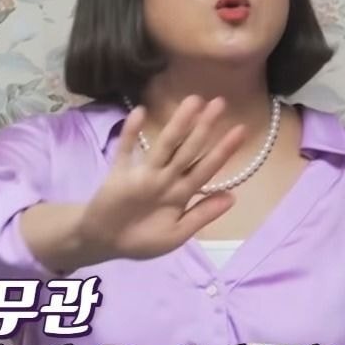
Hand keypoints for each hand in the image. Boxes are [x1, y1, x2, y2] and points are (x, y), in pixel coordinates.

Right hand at [76, 95, 246, 260]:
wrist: (104, 243)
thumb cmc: (142, 241)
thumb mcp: (176, 234)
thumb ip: (201, 215)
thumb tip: (233, 197)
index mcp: (181, 194)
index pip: (206, 169)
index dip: (223, 151)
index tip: (240, 130)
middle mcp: (165, 179)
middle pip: (188, 150)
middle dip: (204, 128)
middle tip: (220, 102)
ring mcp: (142, 174)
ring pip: (164, 146)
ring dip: (177, 124)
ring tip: (193, 101)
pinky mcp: (118, 174)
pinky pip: (125, 150)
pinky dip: (130, 133)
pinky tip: (140, 112)